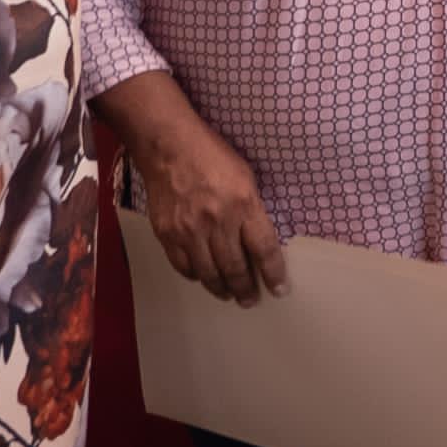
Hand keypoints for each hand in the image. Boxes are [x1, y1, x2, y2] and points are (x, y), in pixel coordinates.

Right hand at [109, 95, 286, 305]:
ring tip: (229, 294)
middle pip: (235, 268)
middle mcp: (217, 221)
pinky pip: (184, 266)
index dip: (273, 274)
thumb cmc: (212, 155)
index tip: (279, 290)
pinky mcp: (167, 234)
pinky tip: (203, 277)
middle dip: (246, 289)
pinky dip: (195, 276)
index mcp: (243, 204)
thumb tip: (258, 243)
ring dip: (221, 288)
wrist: (168, 147)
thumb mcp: (245, 177)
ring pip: (209, 273)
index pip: (264, 249)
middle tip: (250, 300)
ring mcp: (189, 230)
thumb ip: (252, 210)